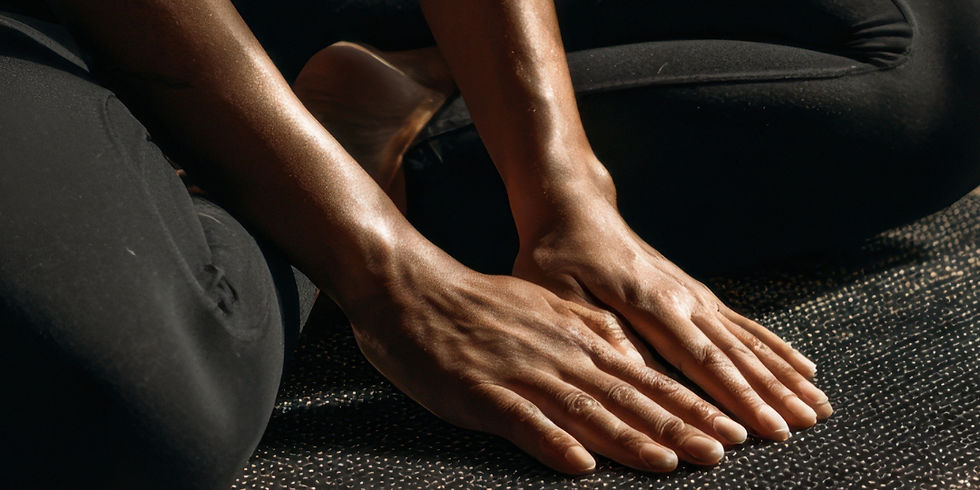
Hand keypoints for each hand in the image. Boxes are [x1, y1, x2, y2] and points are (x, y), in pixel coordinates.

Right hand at [341, 250, 749, 473]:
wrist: (412, 289)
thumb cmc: (476, 304)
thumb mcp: (543, 306)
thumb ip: (587, 330)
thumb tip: (629, 355)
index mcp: (575, 336)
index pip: (645, 377)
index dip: (688, 405)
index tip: (728, 429)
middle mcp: (559, 354)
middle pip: (627, 396)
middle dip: (678, 427)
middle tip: (722, 452)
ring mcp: (521, 373)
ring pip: (586, 410)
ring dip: (630, 439)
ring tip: (670, 464)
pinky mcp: (481, 392)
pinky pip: (522, 422)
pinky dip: (553, 443)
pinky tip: (580, 465)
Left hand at [513, 195, 832, 440]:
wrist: (573, 207)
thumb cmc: (557, 254)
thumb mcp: (559, 293)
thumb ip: (599, 332)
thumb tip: (636, 375)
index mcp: (649, 303)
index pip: (701, 360)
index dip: (736, 397)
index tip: (766, 428)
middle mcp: (681, 298)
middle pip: (735, 353)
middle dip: (772, 393)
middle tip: (805, 426)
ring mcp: (693, 293)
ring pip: (748, 341)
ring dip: (784, 375)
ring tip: (818, 405)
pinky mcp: (695, 292)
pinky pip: (744, 323)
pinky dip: (776, 347)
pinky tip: (804, 366)